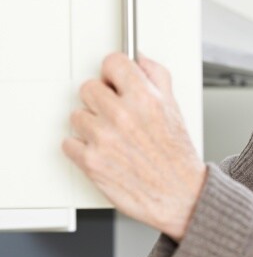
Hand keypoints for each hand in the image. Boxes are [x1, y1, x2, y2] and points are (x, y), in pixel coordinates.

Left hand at [63, 53, 204, 240]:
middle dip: (101, 99)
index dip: (115, 72)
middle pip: (88, 87)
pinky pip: (69, 143)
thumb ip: (157, 78)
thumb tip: (141, 60)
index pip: (112, 62)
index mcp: (145, 99)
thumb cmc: (178, 158)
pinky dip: (82, 148)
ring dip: (91, 125)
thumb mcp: (175, 109)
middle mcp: (122, 116)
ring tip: (112, 137)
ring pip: (77, 115)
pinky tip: (103, 152)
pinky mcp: (91, 162)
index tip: (116, 80)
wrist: (180, 196)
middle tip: (114, 113)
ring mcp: (104, 139)